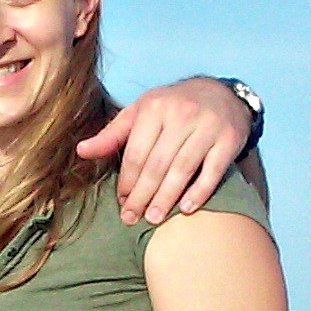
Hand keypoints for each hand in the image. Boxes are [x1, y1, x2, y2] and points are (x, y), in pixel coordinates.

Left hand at [76, 78, 251, 224]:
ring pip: (182, 169)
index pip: (135, 153)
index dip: (126, 181)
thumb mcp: (140, 112)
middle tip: (132, 218)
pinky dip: (200, 191)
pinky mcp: (229, 139)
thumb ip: (112, 134)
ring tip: (154, 218)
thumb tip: (81, 151)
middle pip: (156, 165)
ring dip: (166, 198)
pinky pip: (213, 171)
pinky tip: (186, 208)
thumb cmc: (172, 106)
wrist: (221, 92)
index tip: (121, 202)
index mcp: (154, 108)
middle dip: (142, 195)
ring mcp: (207, 126)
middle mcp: (181, 114)